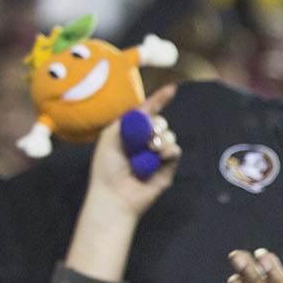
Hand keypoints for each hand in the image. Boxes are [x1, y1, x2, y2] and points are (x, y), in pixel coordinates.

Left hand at [85, 85, 180, 214]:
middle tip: (145, 137)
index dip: (160, 99)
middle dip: (155, 125)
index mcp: (131, 132)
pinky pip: (175, 150)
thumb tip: (148, 112)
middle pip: (160, 121)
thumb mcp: (111, 136)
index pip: (148, 112)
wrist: (115, 193)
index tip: (172, 89)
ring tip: (151, 149)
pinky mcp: (167, 167)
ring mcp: (157, 154)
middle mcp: (145, 141)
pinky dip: (168, 150)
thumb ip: (128, 120)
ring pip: (169, 135)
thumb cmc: (107, 167)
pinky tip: (159, 156)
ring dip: (160, 139)